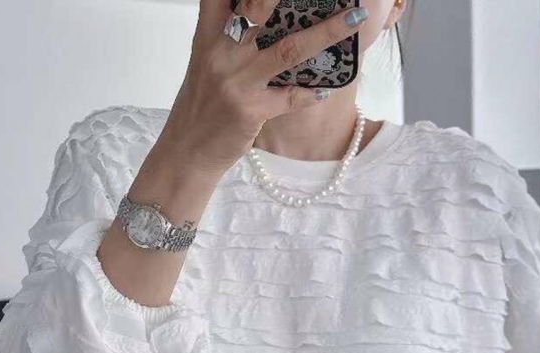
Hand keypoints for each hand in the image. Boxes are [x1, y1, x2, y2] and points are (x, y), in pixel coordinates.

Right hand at [157, 0, 369, 177]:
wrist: (186, 151)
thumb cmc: (201, 104)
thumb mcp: (207, 61)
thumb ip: (229, 34)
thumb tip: (266, 13)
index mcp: (209, 34)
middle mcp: (221, 52)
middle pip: (258, 8)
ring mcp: (237, 82)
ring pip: (288, 50)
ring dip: (326, 32)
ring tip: (352, 19)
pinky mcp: (250, 111)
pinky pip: (290, 97)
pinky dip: (311, 92)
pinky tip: (327, 87)